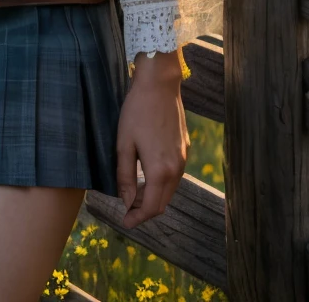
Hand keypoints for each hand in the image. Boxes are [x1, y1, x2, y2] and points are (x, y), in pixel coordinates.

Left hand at [115, 54, 189, 227]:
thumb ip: (125, 175)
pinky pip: (174, 176)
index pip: (151, 207)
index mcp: (160, 170)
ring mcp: (183, 159)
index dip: (137, 218)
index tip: (125, 222)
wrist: (159, 85)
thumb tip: (126, 200)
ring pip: (170, 190)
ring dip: (154, 197)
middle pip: (163, 202)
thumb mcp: (124, 143)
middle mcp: (176, 169)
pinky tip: (147, 176)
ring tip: (134, 194)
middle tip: (127, 211)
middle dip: (145, 211)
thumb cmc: (137, 111)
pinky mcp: (185, 149)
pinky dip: (162, 184)